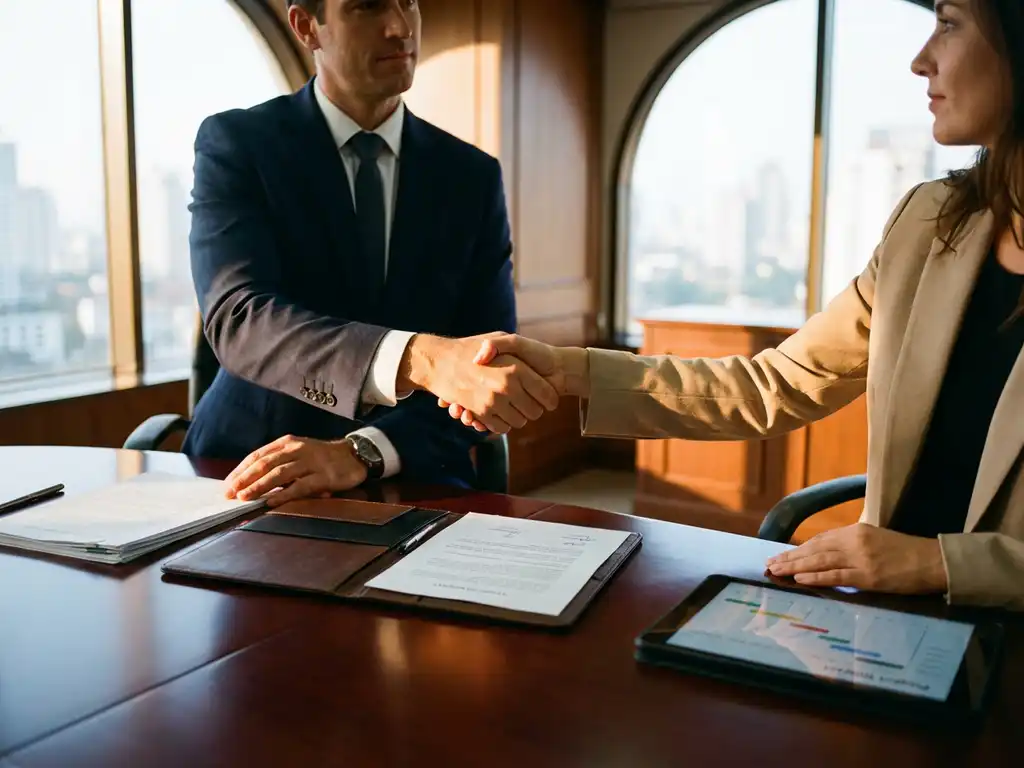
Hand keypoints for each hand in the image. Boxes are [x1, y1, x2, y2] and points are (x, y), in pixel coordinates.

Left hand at [224, 435, 367, 506]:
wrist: (354, 455)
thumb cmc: (322, 458)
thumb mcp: (298, 453)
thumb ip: (278, 463)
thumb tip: (250, 481)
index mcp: (287, 442)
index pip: (258, 455)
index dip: (240, 470)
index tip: (227, 485)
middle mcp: (297, 449)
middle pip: (265, 463)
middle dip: (244, 479)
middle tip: (229, 493)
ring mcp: (311, 462)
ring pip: (280, 473)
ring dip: (259, 486)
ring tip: (244, 497)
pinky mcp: (324, 476)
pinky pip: (300, 486)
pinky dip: (284, 494)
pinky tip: (270, 501)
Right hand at [397, 333, 558, 432]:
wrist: (439, 360)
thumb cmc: (472, 346)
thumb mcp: (498, 337)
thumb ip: (517, 349)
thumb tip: (529, 372)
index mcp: (516, 368)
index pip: (547, 396)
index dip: (549, 399)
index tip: (546, 399)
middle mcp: (506, 386)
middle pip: (535, 413)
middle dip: (533, 410)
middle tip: (529, 402)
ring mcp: (493, 401)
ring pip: (518, 422)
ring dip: (517, 417)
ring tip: (512, 405)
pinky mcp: (479, 412)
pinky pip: (500, 427)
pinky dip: (501, 423)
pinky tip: (498, 411)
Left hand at [765, 523, 947, 593]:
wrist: (933, 562)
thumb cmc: (906, 552)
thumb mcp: (876, 539)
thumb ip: (853, 543)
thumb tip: (829, 553)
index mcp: (856, 531)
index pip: (820, 540)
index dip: (799, 548)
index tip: (782, 554)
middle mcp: (854, 542)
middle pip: (814, 549)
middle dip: (790, 557)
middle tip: (770, 564)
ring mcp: (860, 559)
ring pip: (819, 562)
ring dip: (794, 567)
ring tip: (776, 571)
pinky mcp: (867, 577)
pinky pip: (835, 577)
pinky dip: (815, 577)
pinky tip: (799, 579)